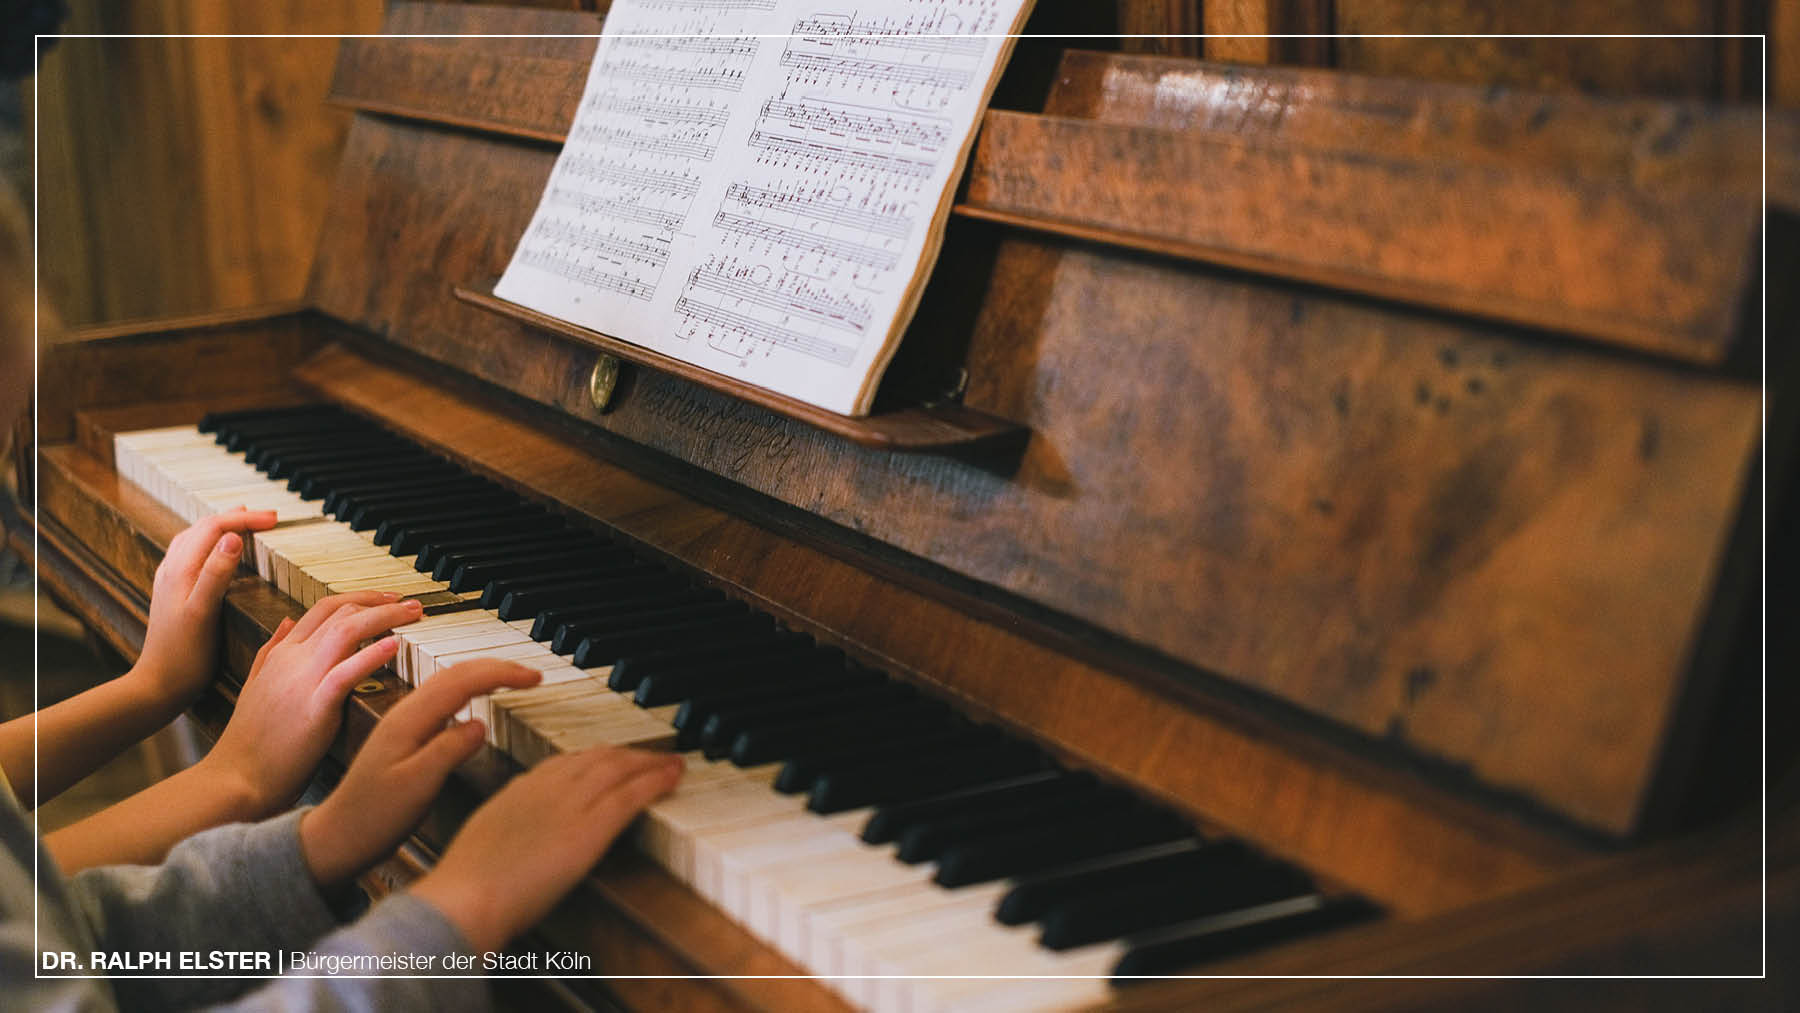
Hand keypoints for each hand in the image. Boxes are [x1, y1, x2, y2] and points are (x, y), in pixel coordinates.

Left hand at [133, 508, 277, 704]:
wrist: (159, 685)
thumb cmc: (184, 656)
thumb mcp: (203, 613)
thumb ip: (216, 573)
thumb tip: (233, 537)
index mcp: (181, 570)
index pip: (214, 527)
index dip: (245, 518)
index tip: (274, 520)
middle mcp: (172, 570)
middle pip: (204, 527)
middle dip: (237, 517)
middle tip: (269, 519)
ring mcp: (170, 581)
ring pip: (196, 539)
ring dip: (222, 526)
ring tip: (245, 524)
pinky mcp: (173, 593)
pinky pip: (192, 554)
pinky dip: (211, 543)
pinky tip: (219, 553)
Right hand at [199, 592, 424, 814]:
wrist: (236, 778)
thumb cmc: (251, 741)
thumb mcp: (255, 685)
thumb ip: (272, 650)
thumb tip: (286, 621)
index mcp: (282, 654)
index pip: (324, 608)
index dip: (360, 598)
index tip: (388, 600)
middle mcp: (292, 659)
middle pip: (340, 612)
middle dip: (380, 603)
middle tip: (412, 605)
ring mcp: (302, 681)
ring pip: (345, 630)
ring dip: (384, 617)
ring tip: (412, 615)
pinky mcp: (314, 708)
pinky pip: (345, 673)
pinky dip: (371, 655)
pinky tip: (394, 646)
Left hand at [299, 659, 543, 889]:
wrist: (337, 837)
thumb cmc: (373, 818)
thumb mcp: (416, 786)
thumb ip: (448, 751)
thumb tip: (480, 724)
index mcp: (409, 720)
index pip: (461, 680)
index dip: (501, 673)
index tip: (533, 677)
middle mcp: (405, 714)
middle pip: (454, 672)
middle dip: (497, 667)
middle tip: (531, 674)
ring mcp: (403, 723)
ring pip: (447, 683)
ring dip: (483, 675)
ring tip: (512, 680)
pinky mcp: (404, 736)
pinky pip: (441, 700)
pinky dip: (468, 691)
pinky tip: (476, 702)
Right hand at [412, 747, 682, 951]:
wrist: (467, 899)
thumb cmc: (467, 886)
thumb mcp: (484, 841)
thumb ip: (509, 828)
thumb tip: (520, 836)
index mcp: (519, 790)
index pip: (566, 762)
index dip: (596, 759)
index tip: (612, 760)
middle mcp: (547, 788)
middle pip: (597, 757)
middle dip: (628, 754)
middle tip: (650, 757)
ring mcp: (570, 804)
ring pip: (620, 768)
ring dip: (651, 762)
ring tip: (671, 762)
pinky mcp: (590, 828)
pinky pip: (631, 794)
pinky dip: (657, 780)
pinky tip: (673, 777)